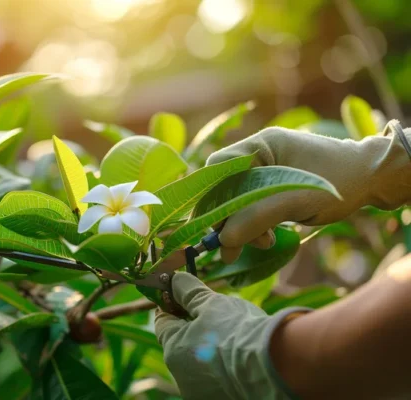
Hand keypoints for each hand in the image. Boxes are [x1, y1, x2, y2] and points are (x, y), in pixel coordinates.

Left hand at [155, 272, 305, 399]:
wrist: (276, 366)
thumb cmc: (239, 331)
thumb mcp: (211, 303)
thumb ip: (188, 291)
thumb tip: (175, 279)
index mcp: (172, 348)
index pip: (162, 321)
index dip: (172, 304)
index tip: (184, 294)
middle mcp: (180, 375)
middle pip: (181, 342)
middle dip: (194, 326)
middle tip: (215, 313)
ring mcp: (200, 391)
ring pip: (200, 361)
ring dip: (210, 348)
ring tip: (235, 336)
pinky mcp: (220, 399)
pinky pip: (217, 377)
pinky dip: (225, 367)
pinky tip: (242, 357)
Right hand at [205, 124, 410, 262]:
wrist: (373, 179)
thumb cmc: (338, 181)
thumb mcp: (294, 201)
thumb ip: (255, 218)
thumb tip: (222, 241)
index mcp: (260, 146)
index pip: (218, 167)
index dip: (210, 196)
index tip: (212, 225)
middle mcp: (258, 157)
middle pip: (225, 188)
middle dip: (228, 219)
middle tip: (230, 248)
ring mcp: (265, 172)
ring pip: (237, 202)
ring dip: (243, 226)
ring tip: (261, 244)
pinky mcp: (272, 189)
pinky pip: (252, 209)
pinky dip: (255, 226)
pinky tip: (267, 239)